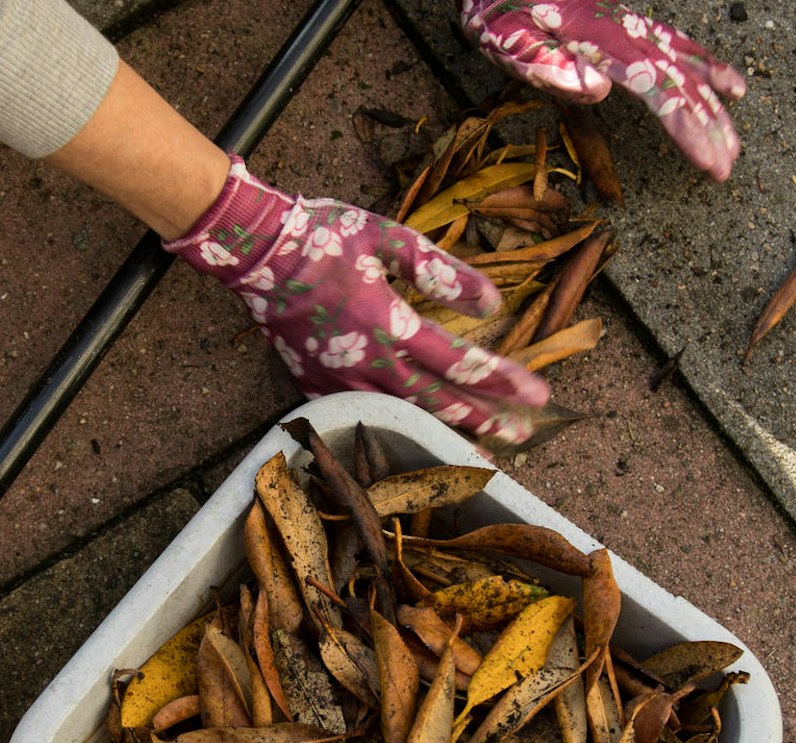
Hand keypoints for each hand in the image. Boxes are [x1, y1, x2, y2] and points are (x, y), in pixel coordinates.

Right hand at [166, 157, 549, 443]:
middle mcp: (368, 362)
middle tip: (522, 438)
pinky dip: (394, 429)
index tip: (538, 397)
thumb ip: (442, 272)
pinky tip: (414, 439)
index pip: (460, 363)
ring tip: (480, 451)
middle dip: (484, 420)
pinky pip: (362, 417)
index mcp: (390, 324)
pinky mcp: (315, 386)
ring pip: (403, 417)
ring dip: (445, 434)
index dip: (502, 381)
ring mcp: (339, 381)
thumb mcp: (390, 239)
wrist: (257, 253)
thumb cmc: (326, 238)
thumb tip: (492, 302)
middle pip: (438, 403)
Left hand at [460, 0, 746, 179]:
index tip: (708, 161)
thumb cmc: (495, 4)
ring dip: (711, 103)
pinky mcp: (623, 23)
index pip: (654, 87)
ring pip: (683, 62)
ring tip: (734, 143)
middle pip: (677, 78)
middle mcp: (621, 28)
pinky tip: (724, 83)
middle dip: (707, 124)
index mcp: (596, 37)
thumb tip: (597, 89)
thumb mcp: (504, 36)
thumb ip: (545, 62)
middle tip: (726, 168)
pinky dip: (704, 64)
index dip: (684, 125)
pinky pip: (675, 43)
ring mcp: (626, 24)